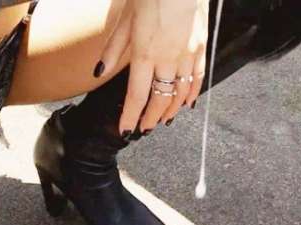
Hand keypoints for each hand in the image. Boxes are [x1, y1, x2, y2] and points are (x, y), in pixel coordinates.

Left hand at [95, 0, 209, 134]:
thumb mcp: (125, 19)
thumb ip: (113, 49)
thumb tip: (99, 72)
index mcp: (145, 53)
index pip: (136, 96)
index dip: (130, 116)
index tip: (126, 129)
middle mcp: (168, 59)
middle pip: (160, 100)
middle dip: (151, 118)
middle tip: (144, 129)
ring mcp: (187, 55)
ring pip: (180, 93)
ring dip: (170, 110)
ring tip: (163, 120)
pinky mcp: (201, 48)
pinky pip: (198, 78)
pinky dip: (191, 94)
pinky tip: (185, 103)